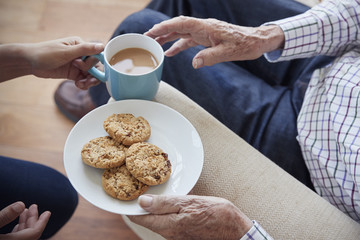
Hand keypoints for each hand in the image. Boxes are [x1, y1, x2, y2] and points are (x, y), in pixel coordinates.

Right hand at [0, 202, 50, 239]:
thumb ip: (5, 216)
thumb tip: (21, 204)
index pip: (34, 233)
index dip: (42, 222)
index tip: (47, 212)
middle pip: (30, 235)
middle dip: (33, 219)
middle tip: (33, 206)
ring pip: (22, 237)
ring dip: (25, 224)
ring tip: (24, 211)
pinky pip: (16, 239)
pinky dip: (19, 230)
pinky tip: (17, 224)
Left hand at [24, 37, 103, 88]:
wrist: (30, 63)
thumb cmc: (46, 53)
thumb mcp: (66, 52)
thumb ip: (85, 49)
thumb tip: (102, 46)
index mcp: (80, 45)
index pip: (96, 55)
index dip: (96, 64)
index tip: (90, 70)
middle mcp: (81, 54)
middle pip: (96, 66)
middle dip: (93, 74)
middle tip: (86, 80)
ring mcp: (77, 65)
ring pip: (91, 74)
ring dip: (89, 81)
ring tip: (81, 84)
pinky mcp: (73, 73)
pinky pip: (84, 79)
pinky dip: (84, 84)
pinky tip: (78, 85)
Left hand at [128, 195, 252, 239]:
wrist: (235, 231)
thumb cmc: (216, 214)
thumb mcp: (189, 203)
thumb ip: (164, 204)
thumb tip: (142, 202)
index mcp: (168, 226)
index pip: (140, 218)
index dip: (131, 206)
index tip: (126, 194)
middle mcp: (169, 234)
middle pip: (147, 220)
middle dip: (140, 206)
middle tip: (136, 189)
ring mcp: (176, 235)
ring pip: (157, 221)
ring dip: (152, 209)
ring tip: (150, 193)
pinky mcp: (184, 234)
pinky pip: (167, 223)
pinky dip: (163, 212)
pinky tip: (167, 202)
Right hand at [145, 16, 283, 67]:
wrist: (256, 41)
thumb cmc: (245, 45)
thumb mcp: (228, 52)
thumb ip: (210, 57)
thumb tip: (194, 63)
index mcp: (206, 27)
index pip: (181, 23)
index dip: (165, 27)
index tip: (152, 32)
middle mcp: (203, 27)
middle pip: (177, 26)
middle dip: (161, 31)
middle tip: (146, 38)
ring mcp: (204, 32)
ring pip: (181, 32)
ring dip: (167, 37)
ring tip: (153, 44)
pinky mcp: (206, 38)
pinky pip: (188, 40)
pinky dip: (178, 45)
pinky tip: (171, 52)